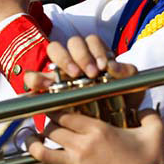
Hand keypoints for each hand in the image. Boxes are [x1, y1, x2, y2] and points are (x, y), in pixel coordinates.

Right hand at [24, 36, 143, 105]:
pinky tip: (48, 85)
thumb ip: (127, 72)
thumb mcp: (129, 86)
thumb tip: (112, 66)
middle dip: (82, 55)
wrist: (111, 123)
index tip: (103, 68)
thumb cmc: (121, 100)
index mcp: (96, 53)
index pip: (92, 40)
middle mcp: (77, 58)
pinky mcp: (46, 85)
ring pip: (54, 49)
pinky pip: (34, 75)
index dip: (96, 51)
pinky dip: (37, 77)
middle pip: (73, 42)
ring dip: (64, 60)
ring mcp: (61, 69)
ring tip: (73, 76)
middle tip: (90, 74)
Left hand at [27, 109, 163, 163]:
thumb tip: (143, 107)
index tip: (52, 107)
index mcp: (98, 129)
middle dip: (47, 124)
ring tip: (32, 141)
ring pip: (42, 152)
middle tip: (47, 124)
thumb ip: (148, 114)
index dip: (55, 109)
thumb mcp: (155, 132)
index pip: (64, 113)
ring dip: (35, 146)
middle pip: (50, 128)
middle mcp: (82, 146)